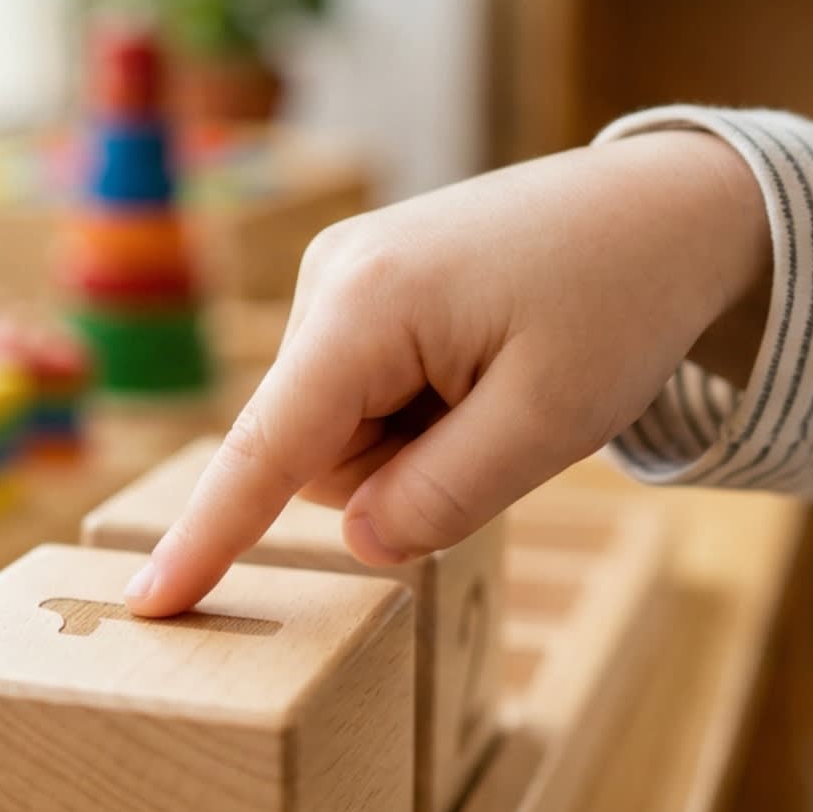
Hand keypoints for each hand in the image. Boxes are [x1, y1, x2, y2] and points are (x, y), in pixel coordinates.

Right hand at [123, 128, 770, 615]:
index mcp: (367, 306)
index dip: (208, 537)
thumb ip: (446, 495)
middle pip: (319, 455)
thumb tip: (361, 541)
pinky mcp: (364, 284)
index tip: (146, 605)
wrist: (666, 206)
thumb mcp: (553, 422)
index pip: (267, 448)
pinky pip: (364, 396)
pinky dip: (423, 407)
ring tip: (503, 376)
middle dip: (403, 471)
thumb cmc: (620, 302)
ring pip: (341, 434)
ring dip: (419, 440)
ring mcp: (342, 275)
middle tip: (508, 416)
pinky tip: (487, 359)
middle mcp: (331, 279)